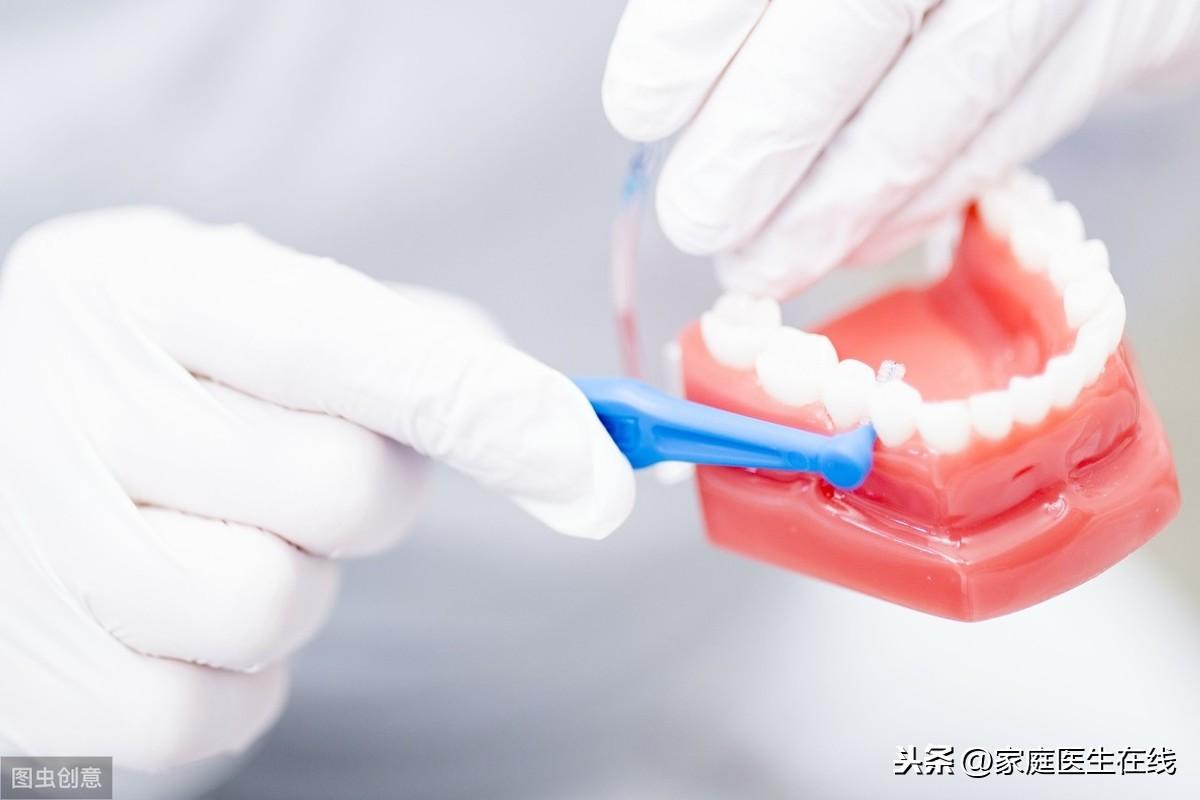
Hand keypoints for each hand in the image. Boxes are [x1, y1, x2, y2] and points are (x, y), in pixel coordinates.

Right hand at [0, 208, 633, 768]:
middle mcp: (71, 400)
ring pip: (272, 602)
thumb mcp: (241, 303)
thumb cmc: (154, 373)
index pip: (342, 340)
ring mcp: (37, 543)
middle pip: (339, 485)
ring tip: (230, 536)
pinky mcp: (39, 677)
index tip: (588, 465)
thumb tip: (550, 418)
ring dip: (297, 583)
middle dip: (374, 492)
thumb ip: (396, 339)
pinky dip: (236, 675)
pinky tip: (185, 615)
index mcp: (143, 286)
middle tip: (311, 468)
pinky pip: (213, 709)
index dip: (485, 402)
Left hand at [603, 0, 1199, 296]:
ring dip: (842, 200)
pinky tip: (858, 237)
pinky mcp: (1137, 24)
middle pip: (867, 13)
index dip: (700, 27)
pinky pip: (1028, 120)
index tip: (642, 105)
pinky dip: (928, 194)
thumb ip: (742, 4)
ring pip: (953, 88)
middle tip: (700, 218)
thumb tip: (667, 87)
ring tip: (761, 264)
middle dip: (767, 137)